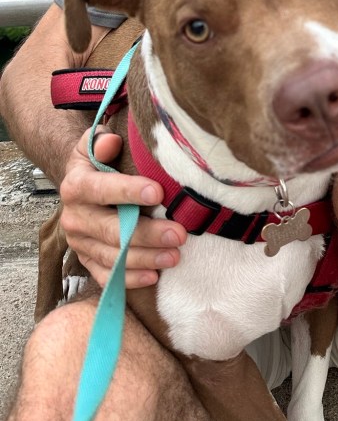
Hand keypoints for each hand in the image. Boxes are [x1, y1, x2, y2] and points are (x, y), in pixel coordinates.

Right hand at [58, 127, 186, 288]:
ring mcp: (80, 243)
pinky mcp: (87, 260)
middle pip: (111, 230)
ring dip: (146, 258)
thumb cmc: (98, 162)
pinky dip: (129, 279)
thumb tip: (111, 141)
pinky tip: (153, 277)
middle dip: (147, 233)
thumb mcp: (93, 145)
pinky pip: (107, 276)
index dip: (129, 191)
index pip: (101, 189)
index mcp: (76, 186)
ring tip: (175, 256)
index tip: (158, 193)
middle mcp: (74, 217)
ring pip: (112, 256)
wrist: (80, 185)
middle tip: (179, 234)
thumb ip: (101, 141)